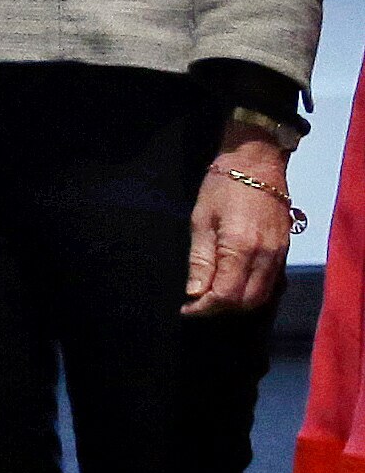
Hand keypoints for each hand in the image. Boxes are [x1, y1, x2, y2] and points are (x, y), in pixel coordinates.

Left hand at [185, 133, 293, 316]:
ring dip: (237, 302)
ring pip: (262, 296)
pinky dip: (253, 292)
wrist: (257, 163)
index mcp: (241, 248)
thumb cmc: (222, 187)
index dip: (204, 308)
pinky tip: (234, 284)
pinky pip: (272, 283)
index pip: (226, 295)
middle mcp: (266, 256)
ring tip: (212, 295)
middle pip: (247, 301)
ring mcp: (280, 255)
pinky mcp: (285, 251)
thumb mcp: (200, 220)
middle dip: (220, 309)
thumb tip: (194, 293)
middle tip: (197, 303)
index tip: (186, 308)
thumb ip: (200, 260)